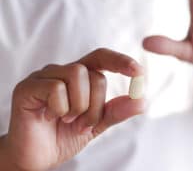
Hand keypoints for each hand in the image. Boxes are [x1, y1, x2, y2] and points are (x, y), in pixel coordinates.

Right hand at [4, 48, 143, 170]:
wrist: (38, 156)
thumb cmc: (65, 135)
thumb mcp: (97, 123)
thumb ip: (116, 111)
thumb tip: (142, 101)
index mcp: (79, 77)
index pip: (102, 58)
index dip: (120, 61)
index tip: (139, 72)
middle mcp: (62, 71)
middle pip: (94, 74)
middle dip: (96, 106)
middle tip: (84, 124)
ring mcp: (44, 77)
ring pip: (77, 75)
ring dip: (79, 107)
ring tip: (68, 121)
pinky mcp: (28, 87)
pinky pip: (56, 88)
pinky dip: (60, 109)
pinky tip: (50, 117)